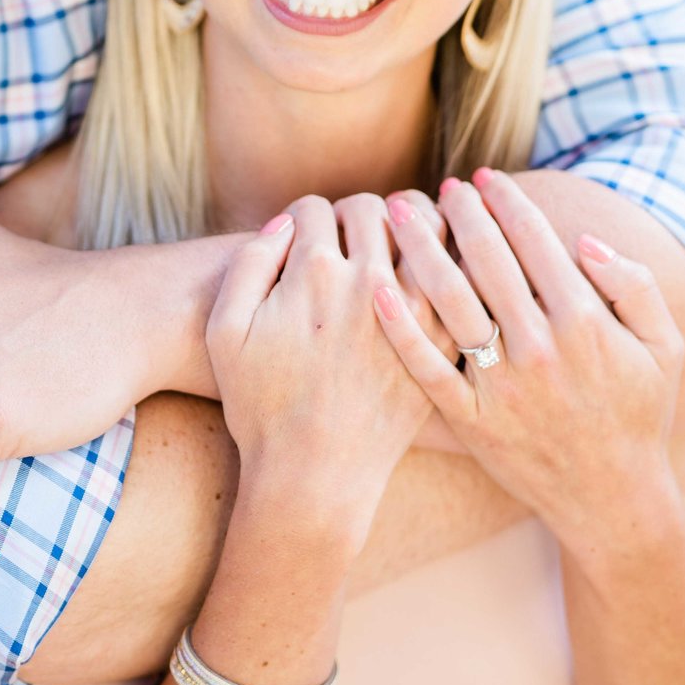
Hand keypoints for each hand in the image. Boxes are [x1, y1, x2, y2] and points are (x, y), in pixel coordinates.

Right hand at [209, 195, 449, 521]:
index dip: (303, 217)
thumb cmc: (262, 407)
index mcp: (312, 274)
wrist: (314, 476)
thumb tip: (288, 222)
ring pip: (425, 229)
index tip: (305, 233)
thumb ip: (250, 262)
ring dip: (409, 222)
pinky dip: (448, 259)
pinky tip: (433, 267)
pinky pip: (459, 274)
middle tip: (349, 232)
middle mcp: (367, 281)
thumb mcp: (225, 332)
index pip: (315, 208)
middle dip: (353, 213)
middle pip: (370, 208)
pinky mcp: (443, 337)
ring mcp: (412, 309)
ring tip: (396, 236)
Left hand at [376, 168, 682, 562]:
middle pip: (488, 260)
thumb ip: (635, 286)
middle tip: (438, 187)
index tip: (485, 177)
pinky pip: (428, 370)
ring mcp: (502, 388)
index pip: (536, 241)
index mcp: (586, 323)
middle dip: (460, 213)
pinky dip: (400, 330)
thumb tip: (583, 241)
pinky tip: (378, 290)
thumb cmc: (640, 413)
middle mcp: (540, 349)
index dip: (507, 201)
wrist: (612, 497)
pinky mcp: (473, 422)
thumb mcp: (666, 346)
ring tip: (399, 215)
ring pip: (452, 303)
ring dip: (422, 251)